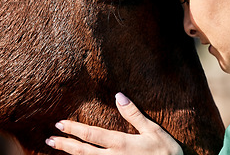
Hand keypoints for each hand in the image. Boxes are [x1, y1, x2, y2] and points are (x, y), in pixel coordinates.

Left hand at [45, 92, 182, 154]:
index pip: (92, 135)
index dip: (74, 129)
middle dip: (65, 144)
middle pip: (83, 151)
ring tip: (57, 148)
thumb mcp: (153, 130)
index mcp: (122, 143)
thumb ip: (134, 114)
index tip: (60, 124)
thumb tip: (119, 95)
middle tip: (50, 139)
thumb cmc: (165, 151)